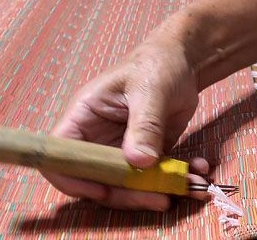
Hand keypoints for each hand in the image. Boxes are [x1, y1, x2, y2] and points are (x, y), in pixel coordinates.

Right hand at [43, 35, 208, 210]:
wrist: (185, 60)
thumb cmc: (157, 64)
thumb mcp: (150, 89)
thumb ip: (145, 125)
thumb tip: (139, 162)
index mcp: (84, 115)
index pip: (60, 154)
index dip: (72, 177)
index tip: (104, 188)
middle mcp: (97, 137)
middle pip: (96, 179)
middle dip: (126, 194)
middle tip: (159, 196)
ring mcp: (120, 148)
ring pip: (125, 185)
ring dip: (155, 191)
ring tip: (186, 186)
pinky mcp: (144, 154)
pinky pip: (152, 178)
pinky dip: (174, 180)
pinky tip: (196, 173)